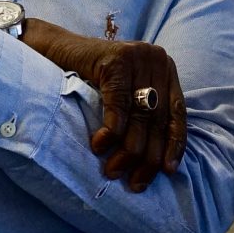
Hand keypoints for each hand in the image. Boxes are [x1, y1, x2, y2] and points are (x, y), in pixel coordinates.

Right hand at [24, 20, 185, 192]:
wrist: (56, 50)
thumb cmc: (90, 78)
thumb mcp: (125, 94)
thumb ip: (143, 115)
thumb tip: (157, 161)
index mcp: (165, 69)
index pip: (177, 112)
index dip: (174, 144)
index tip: (168, 171)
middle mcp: (157, 60)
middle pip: (159, 118)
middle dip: (148, 155)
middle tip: (135, 182)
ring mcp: (138, 56)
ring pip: (140, 114)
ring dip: (128, 149)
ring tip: (113, 171)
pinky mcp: (116, 58)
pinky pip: (119, 103)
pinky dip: (111, 130)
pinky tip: (99, 146)